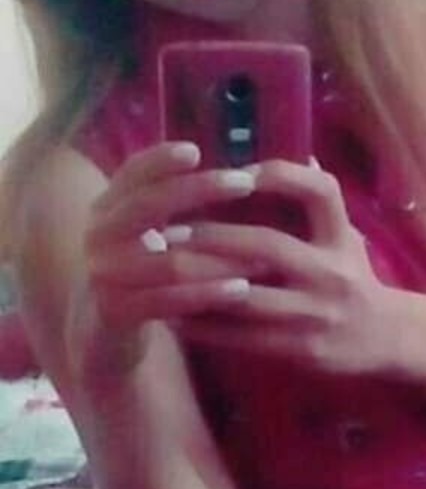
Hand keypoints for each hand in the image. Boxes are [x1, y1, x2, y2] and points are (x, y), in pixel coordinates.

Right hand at [77, 141, 264, 381]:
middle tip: (246, 182)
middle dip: (200, 189)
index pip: (132, 174)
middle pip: (150, 204)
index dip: (161, 160)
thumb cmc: (141, 278)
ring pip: (170, 260)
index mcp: (107, 210)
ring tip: (264, 253)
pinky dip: (208, 294)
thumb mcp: (146, 236)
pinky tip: (242, 289)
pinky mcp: (116, 312)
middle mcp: (99, 237)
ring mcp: (105, 275)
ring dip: (221, 256)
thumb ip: (172, 206)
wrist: (101, 338)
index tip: (197, 150)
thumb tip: (236, 173)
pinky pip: (169, 300)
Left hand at [169, 160, 399, 375]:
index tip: (238, 173)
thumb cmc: (355, 281)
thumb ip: (321, 206)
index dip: (279, 176)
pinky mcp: (302, 350)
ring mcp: (316, 314)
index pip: (320, 193)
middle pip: (267, 246)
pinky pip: (245, 339)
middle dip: (213, 236)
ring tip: (159, 274)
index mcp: (341, 240)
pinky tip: (176, 317)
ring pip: (248, 297)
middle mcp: (331, 273)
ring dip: (199, 285)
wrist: (387, 339)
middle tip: (166, 230)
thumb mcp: (348, 238)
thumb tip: (303, 158)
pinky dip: (207, 328)